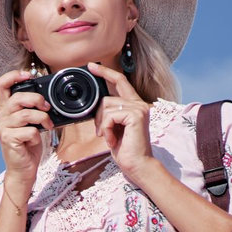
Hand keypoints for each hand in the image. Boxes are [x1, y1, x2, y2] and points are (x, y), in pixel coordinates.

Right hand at [0, 69, 52, 193]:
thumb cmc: (28, 146)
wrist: (23, 170)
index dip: (15, 76)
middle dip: (37, 100)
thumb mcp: (30, 123)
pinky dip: (38, 135)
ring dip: (42, 118)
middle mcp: (0, 117)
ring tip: (48, 125)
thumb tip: (47, 98)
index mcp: (4, 109)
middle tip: (47, 108)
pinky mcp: (8, 139)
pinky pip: (29, 131)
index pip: (2, 84)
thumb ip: (32, 109)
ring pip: (25, 114)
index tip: (29, 76)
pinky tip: (36, 141)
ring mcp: (2, 128)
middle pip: (17, 98)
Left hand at [86, 62, 157, 177]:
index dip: (105, 72)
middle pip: (107, 98)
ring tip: (111, 138)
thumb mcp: (114, 127)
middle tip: (102, 132)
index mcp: (134, 105)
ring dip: (102, 126)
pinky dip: (106, 129)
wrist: (137, 165)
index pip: (120, 81)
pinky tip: (114, 140)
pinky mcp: (136, 115)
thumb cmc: (126, 149)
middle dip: (98, 116)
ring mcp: (139, 108)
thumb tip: (96, 104)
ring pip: (106, 107)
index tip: (92, 66)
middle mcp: (139, 104)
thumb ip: (109, 113)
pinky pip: (109, 116)